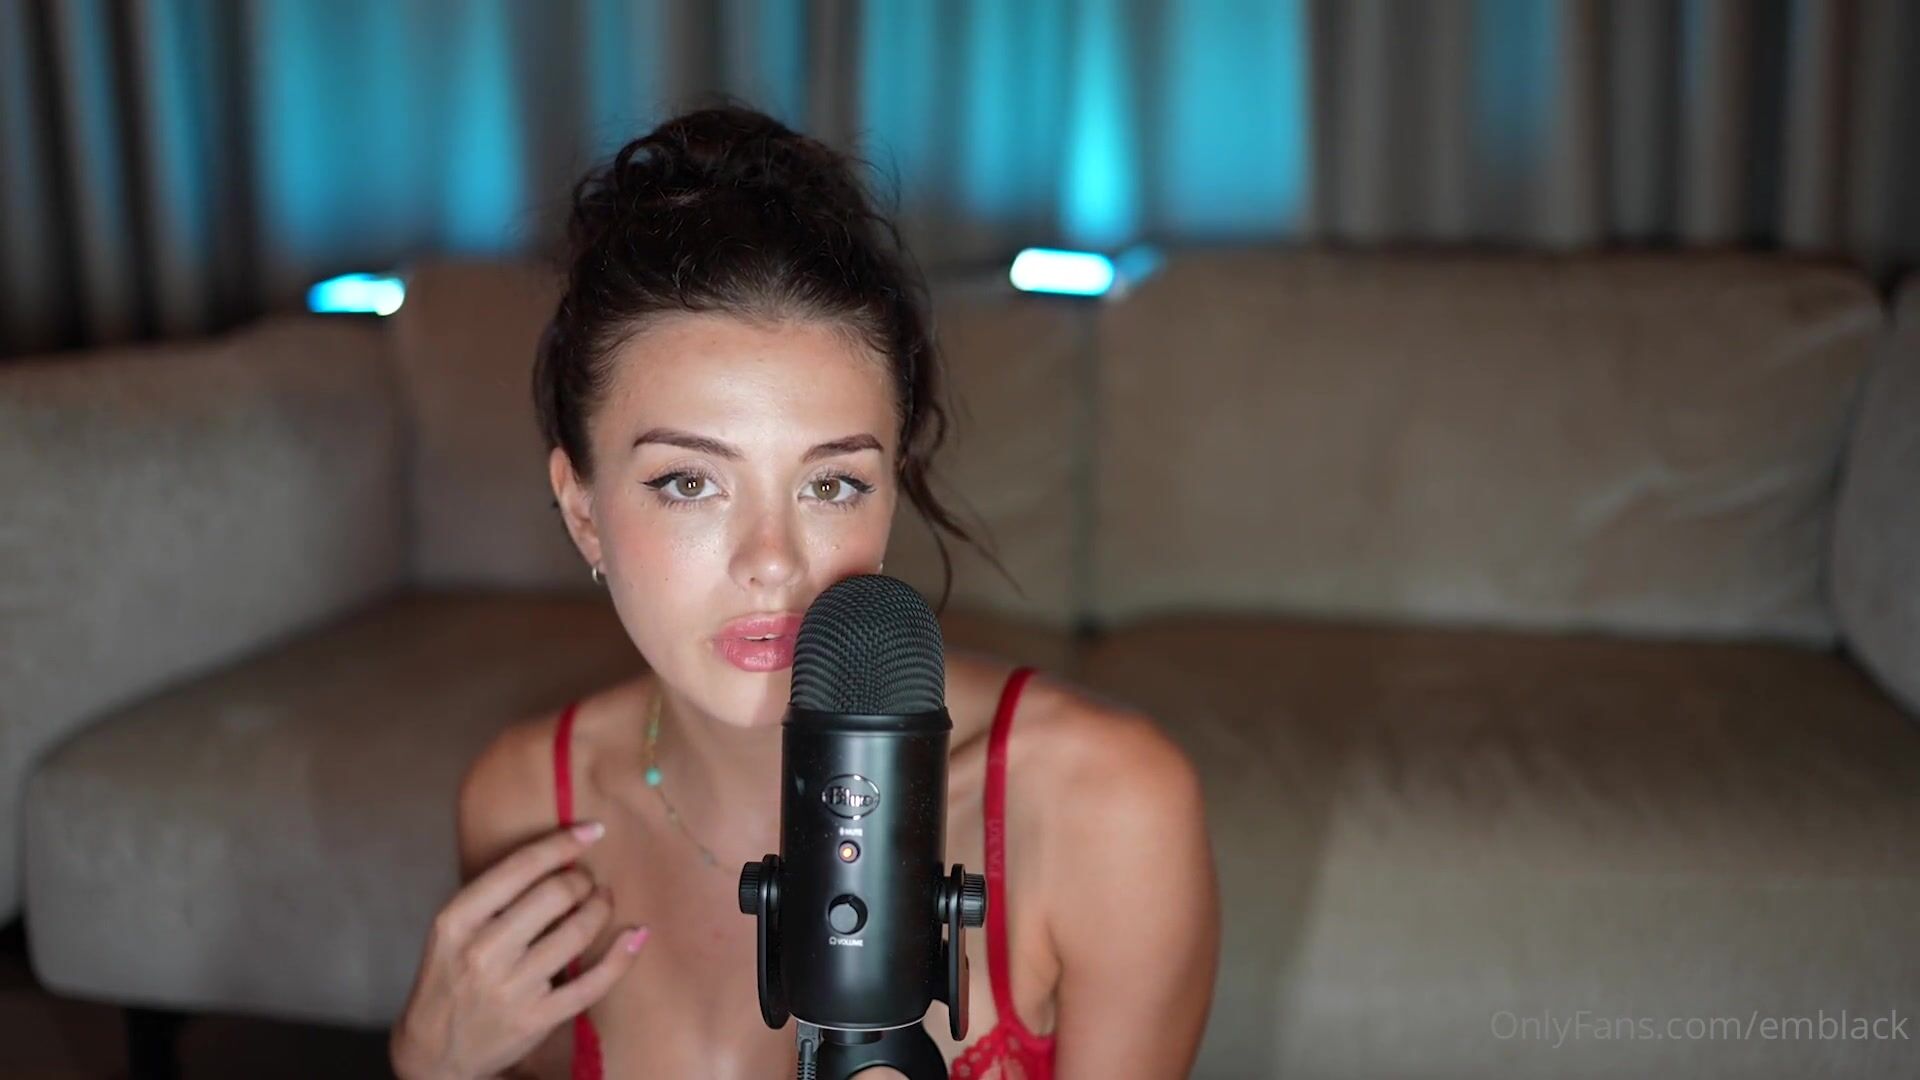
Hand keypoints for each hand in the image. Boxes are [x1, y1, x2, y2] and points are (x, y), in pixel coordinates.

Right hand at [390, 822, 648, 1079]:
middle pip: (555, 895)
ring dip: (600, 908)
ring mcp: (512, 988)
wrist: (436, 1049)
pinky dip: (621, 956)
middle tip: (586, 882)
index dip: (563, 843)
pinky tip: (635, 935)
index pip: (520, 868)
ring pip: (578, 933)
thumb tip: (556, 856)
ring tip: (601, 901)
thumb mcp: (450, 931)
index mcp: (457, 921)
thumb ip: (492, 897)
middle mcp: (483, 952)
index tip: (592, 830)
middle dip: (582, 880)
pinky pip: (593, 982)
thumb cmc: (448, 978)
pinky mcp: (539, 1018)